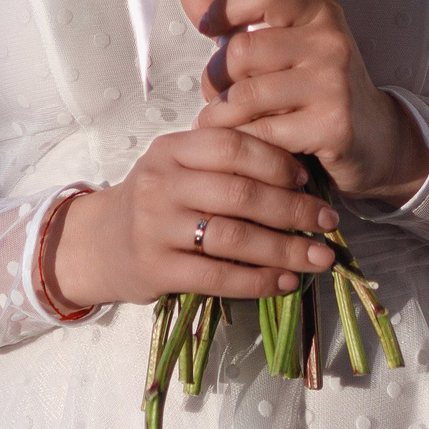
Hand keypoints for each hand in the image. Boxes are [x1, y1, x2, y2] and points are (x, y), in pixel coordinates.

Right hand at [44, 127, 343, 309]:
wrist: (99, 243)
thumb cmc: (156, 200)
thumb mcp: (178, 166)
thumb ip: (223, 162)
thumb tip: (299, 174)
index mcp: (171, 148)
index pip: (231, 145)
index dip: (276, 161)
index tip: (308, 180)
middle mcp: (161, 183)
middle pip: (239, 194)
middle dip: (293, 210)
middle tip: (329, 221)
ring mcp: (156, 227)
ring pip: (233, 237)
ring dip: (285, 249)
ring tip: (320, 258)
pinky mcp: (157, 269)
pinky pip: (218, 276)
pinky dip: (259, 281)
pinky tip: (286, 282)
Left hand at [183, 0, 428, 205]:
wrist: (378, 141)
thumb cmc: (317, 89)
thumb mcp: (285, 47)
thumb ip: (235, 20)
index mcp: (318, 12)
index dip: (226, 7)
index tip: (209, 29)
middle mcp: (330, 41)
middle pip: (243, 50)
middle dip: (215, 78)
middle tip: (214, 95)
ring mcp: (334, 83)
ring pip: (246, 95)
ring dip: (221, 115)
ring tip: (220, 122)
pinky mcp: (334, 126)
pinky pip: (263, 132)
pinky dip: (243, 141)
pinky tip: (246, 145)